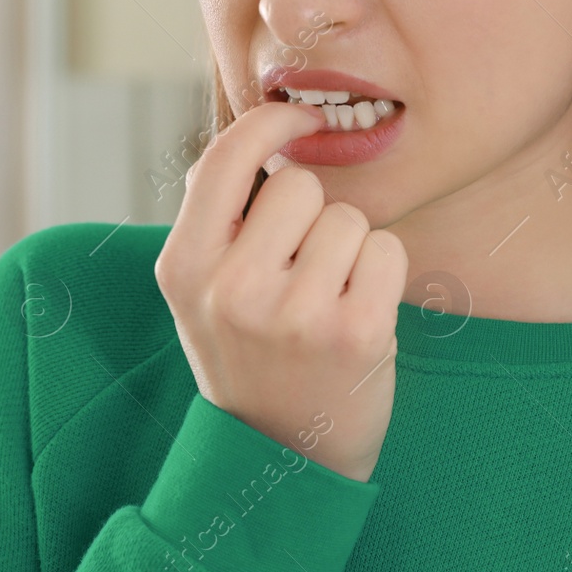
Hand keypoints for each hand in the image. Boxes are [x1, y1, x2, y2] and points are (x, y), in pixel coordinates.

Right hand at [154, 100, 407, 482]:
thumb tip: (259, 127)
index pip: (226, 158)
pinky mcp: (356, 333)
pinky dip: (382, 273)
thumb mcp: (201, 290)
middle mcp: (232, 290)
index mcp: (184, 268)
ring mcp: (295, 314)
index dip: (269, 122)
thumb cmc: (248, 351)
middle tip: (300, 268)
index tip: (298, 117)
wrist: (282, 454)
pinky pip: (387, 250)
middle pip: (299, 185)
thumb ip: (217, 216)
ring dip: (349, 247)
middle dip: (311, 213)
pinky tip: (356, 312)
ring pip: (348, 218)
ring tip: (326, 297)